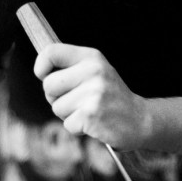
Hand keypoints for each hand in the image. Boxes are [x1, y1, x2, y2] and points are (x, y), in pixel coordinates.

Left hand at [34, 43, 150, 149]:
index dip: (40, 66)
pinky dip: (78, 128)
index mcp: (92, 57)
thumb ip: (72, 68)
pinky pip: (67, 124)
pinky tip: (93, 123)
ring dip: (69, 115)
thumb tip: (41, 72)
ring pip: (57, 107)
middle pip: (48, 85)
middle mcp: (93, 71)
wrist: (140, 120)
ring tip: (88, 111)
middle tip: (76, 101)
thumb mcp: (96, 72)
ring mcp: (94, 93)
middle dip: (55, 97)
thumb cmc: (111, 97)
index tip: (43, 76)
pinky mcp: (92, 114)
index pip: (51, 52)